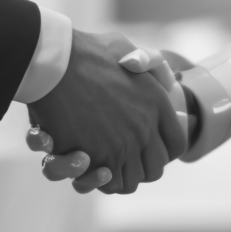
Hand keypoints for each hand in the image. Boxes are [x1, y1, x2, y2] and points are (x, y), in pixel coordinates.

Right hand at [26, 30, 187, 193]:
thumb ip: (148, 63)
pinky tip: (89, 165)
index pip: (176, 145)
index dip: (163, 152)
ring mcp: (123, 145)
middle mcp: (146, 128)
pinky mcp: (97, 158)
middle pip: (155, 169)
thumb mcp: (126, 48)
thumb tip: (168, 82)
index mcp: (158, 103)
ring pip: (131, 181)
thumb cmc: (85, 52)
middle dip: (140, 169)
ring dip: (117, 177)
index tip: (147, 149)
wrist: (54, 64)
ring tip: (103, 166)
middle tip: (122, 161)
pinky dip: (98, 180)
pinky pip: (107, 183)